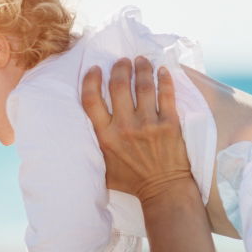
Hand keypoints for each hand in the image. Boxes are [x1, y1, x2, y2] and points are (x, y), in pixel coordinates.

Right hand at [82, 57, 191, 202]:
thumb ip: (94, 148)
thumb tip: (81, 132)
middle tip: (122, 61)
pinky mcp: (169, 124)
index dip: (91, 80)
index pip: (91, 99)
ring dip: (141, 68)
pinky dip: (164, 79)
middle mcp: (125, 127)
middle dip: (119, 68)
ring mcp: (148, 124)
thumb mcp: (103, 168)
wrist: (164, 191)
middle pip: (118, 85)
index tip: (95, 69)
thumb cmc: (132, 181)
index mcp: (106, 136)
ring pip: (143, 85)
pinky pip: (166, 95)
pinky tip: (162, 71)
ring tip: (141, 60)